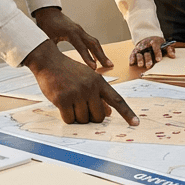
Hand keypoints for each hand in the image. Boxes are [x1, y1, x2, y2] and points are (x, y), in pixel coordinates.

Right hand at [24, 40, 138, 125]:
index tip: (136, 123)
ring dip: (77, 117)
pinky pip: (70, 120)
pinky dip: (67, 117)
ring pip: (83, 120)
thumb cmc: (69, 71)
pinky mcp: (63, 99)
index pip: (117, 100)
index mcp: (99, 82)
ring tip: (70, 103)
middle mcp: (90, 87)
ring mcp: (77, 93)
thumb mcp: (88, 79)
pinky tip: (62, 105)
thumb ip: (99, 95)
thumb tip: (109, 113)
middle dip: (90, 117)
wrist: (49, 61)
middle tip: (81, 107)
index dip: (127, 113)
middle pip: (98, 117)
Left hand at [32, 7, 110, 68]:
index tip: (94, 68)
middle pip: (93, 44)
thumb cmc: (47, 25)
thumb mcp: (47, 38)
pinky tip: (98, 58)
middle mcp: (78, 31)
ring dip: (101, 53)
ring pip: (95, 42)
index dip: (88, 58)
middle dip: (102, 56)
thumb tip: (53, 64)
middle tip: (109, 65)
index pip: (82, 47)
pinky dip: (96, 49)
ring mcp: (81, 31)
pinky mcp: (81, 32)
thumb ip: (52, 50)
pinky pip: (91, 41)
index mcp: (70, 33)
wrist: (48, 12)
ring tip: (108, 63)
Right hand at [129, 36, 174, 68]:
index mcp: (155, 42)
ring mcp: (140, 47)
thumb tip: (173, 56)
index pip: (156, 46)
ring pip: (139, 53)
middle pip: (147, 51)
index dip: (157, 53)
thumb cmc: (159, 44)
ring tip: (141, 65)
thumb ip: (170, 50)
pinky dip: (132, 58)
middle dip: (148, 59)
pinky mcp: (135, 50)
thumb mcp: (165, 45)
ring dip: (139, 59)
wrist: (149, 38)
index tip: (158, 59)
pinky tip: (132, 63)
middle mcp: (147, 44)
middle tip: (149, 65)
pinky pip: (132, 54)